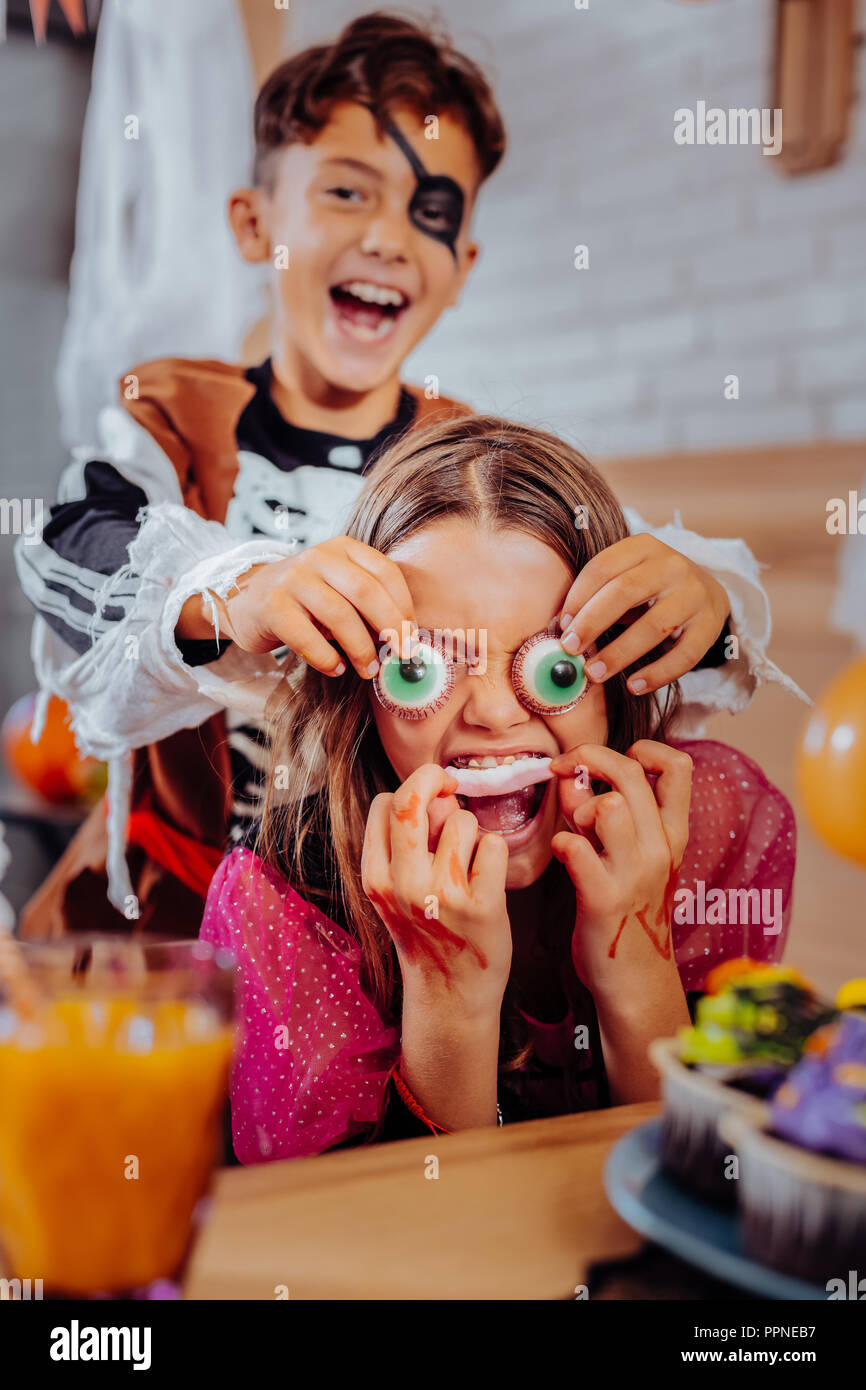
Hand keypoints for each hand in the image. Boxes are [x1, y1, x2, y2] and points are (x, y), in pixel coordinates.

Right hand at [177, 536, 414, 678]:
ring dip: (360, 648)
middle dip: (390, 626)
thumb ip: (367, 604)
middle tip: (401, 655)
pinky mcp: (272, 606)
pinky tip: (335, 669)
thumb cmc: (304, 601)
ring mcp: (292, 579)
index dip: (403, 606)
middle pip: (366, 591)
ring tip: (368, 669)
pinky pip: (307, 637)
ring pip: (339, 615)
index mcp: (342, 549)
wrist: (245, 598)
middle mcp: (318, 557)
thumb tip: (404, 640)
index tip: (412, 636)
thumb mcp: (338, 590)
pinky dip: (326, 658)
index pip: (385, 572)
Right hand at [361, 764, 510, 1020]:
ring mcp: (443, 895)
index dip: (410, 795)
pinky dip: (494, 854)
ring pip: (461, 819)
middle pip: (413, 798)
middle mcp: (404, 885)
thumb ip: (405, 845)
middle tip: (450, 784)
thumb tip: (437, 792)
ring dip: (470, 831)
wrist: (450, 994)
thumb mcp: (395, 892)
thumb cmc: (425, 931)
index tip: (428, 804)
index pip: (385, 804)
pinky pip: (493, 845)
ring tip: (467, 863)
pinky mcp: (482, 906)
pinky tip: (486, 878)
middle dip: (434, 777)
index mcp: (377, 879)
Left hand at [548, 741, 692, 1000]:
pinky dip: (561, 844)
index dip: (645, 748)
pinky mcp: (604, 898)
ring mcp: (634, 873)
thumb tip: (574, 776)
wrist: (636, 976)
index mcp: (674, 834)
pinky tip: (563, 855)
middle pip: (630, 773)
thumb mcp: (633, 855)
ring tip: (575, 830)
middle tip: (565, 770)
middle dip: (589, 758)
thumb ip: (607, 812)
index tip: (617, 758)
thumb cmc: (629, 908)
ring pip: (607, 806)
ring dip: (579, 809)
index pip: (679, 766)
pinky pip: (575, 848)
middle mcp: (661, 849)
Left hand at [557, 535, 729, 694]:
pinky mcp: (710, 625)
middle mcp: (672, 566)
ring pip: (653, 627)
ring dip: (618, 654)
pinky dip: (657, 674)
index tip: (562, 625)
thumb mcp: (628, 575)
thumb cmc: (651, 588)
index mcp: (644, 547)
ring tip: (594, 673)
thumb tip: (564, 630)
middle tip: (570, 649)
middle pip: (625, 593)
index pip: (603, 568)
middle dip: (592, 623)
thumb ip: (599, 593)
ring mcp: (694, 594)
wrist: (706, 590)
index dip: (578, 597)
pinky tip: (633, 686)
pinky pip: (684, 655)